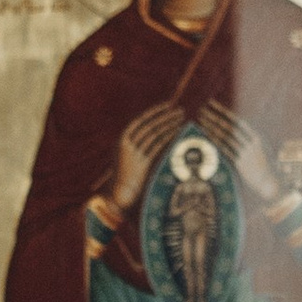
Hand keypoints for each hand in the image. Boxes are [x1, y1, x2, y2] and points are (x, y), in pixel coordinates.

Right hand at [99, 102, 181, 225]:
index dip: (155, 112)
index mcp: (122, 139)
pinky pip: (157, 146)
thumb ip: (139, 145)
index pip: (141, 121)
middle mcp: (126, 143)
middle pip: (149, 125)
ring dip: (168, 124)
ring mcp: (133, 153)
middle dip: (165, 116)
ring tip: (181, 118)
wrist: (120, 195)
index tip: (168, 106)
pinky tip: (177, 132)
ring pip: (154, 133)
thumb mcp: (129, 157)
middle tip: (179, 111)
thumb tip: (156, 133)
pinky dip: (167, 137)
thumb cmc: (127, 176)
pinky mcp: (141, 163)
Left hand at [195, 101, 283, 203]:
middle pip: (230, 127)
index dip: (225, 113)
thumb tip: (236, 135)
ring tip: (202, 120)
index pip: (238, 122)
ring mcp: (246, 153)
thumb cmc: (263, 168)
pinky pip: (226, 150)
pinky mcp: (241, 163)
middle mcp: (251, 143)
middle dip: (216, 117)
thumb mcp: (259, 151)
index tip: (215, 106)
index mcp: (257, 138)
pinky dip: (216, 142)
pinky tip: (207, 136)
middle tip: (204, 109)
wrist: (269, 183)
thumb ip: (249, 143)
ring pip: (226, 137)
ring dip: (213, 127)